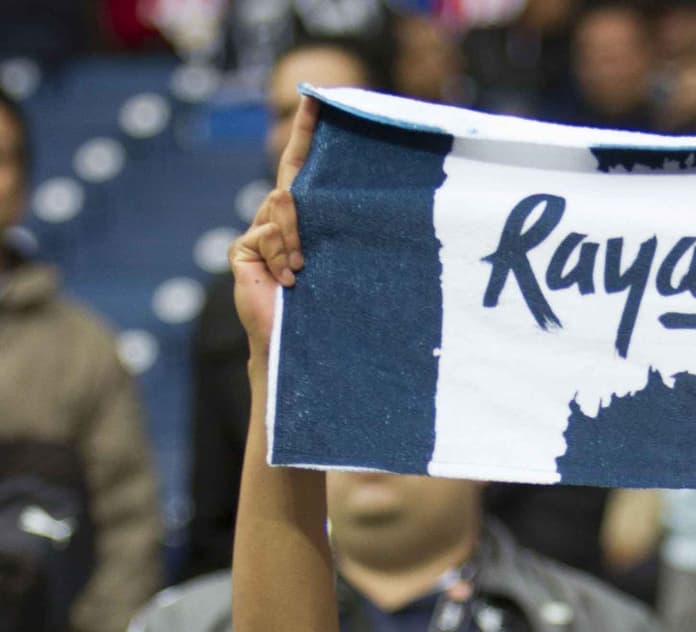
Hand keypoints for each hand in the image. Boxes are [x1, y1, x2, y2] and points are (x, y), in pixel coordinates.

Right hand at [228, 91, 317, 356]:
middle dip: (303, 208)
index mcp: (301, 219)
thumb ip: (326, 228)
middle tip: (312, 240)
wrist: (294, 345)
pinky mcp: (242, 249)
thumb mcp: (333, 260)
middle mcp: (277, 220)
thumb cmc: (324, 307)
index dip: (306, 133)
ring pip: (281, 208)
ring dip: (296, 240)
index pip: (301, 166)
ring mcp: (257, 233)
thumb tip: (305, 198)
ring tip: (303, 271)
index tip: (317, 101)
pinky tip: (288, 281)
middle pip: (289, 185)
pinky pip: (266, 234)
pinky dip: (281, 256)